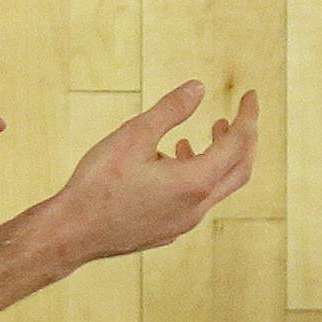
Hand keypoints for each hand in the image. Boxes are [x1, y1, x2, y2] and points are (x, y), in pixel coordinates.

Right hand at [38, 82, 259, 264]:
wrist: (71, 234)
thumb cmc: (98, 185)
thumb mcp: (134, 136)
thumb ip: (170, 110)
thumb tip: (198, 87)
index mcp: (194, 182)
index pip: (239, 144)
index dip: (248, 116)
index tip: (250, 95)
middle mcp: (196, 208)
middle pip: (239, 170)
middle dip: (242, 139)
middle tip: (235, 116)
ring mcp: (182, 224)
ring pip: (216, 188)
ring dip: (216, 159)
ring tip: (196, 137)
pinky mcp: (166, 232)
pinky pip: (195, 202)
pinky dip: (196, 177)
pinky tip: (168, 164)